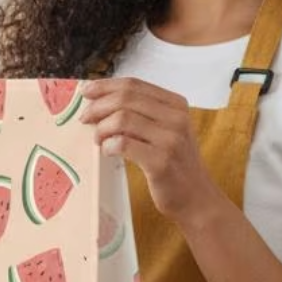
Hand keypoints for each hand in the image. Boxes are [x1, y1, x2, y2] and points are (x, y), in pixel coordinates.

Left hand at [80, 77, 222, 226]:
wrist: (196, 197)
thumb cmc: (175, 164)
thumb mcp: (166, 130)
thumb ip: (142, 114)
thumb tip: (100, 102)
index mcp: (176, 104)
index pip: (134, 84)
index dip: (106, 86)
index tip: (86, 91)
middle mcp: (176, 117)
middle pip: (126, 98)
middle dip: (98, 106)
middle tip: (85, 118)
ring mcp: (171, 139)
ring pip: (122, 119)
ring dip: (102, 128)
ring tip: (98, 139)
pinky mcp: (161, 162)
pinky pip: (123, 144)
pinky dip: (108, 146)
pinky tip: (107, 152)